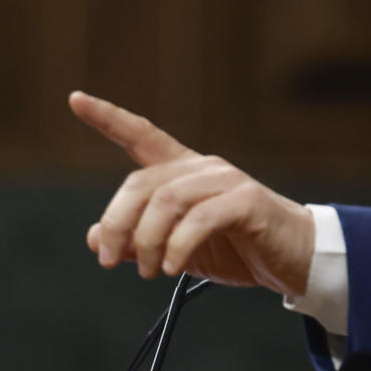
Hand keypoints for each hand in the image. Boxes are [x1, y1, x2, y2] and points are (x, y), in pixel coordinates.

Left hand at [69, 91, 314, 295]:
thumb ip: (138, 243)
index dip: (107, 118)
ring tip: (149, 271)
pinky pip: (199, 219)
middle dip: (117, 222)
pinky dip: (178, 246)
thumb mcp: (178, 250)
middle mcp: (202, 168)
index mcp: (183, 172)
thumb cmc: (238, 248)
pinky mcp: (246, 202)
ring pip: (166, 201)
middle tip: (108, 259)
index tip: (76, 100)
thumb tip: (94, 237)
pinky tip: (173, 267)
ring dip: (147, 241)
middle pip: (141, 183)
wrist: (295, 260)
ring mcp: (226, 181)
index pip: (141, 136)